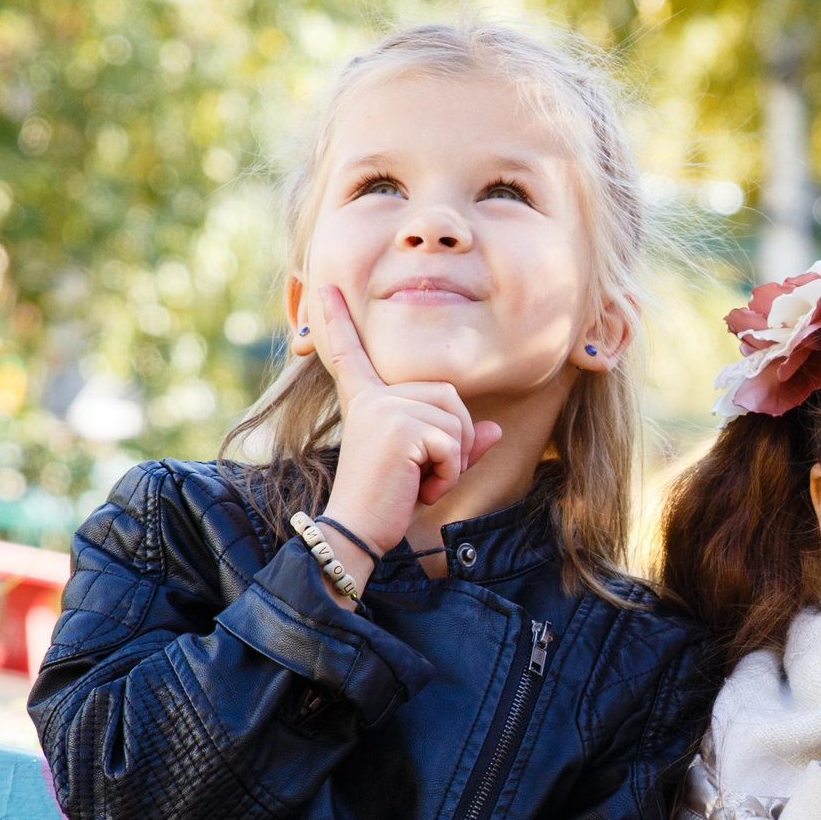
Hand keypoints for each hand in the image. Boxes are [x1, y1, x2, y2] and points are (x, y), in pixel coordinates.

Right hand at [309, 284, 504, 579]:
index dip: (339, 320)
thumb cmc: (388, 502)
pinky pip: (454, 445)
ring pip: (458, 421)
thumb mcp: (427, 468)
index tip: (326, 287)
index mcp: (367, 399)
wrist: (358, 532)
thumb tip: (494, 428)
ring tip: (418, 482)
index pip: (354, 355)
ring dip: (453, 462)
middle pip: (451, 398)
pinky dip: (448, 475)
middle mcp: (372, 396)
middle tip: (422, 475)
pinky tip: (419, 488)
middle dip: (455, 443)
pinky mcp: (399, 426)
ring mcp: (384, 407)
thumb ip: (458, 444)